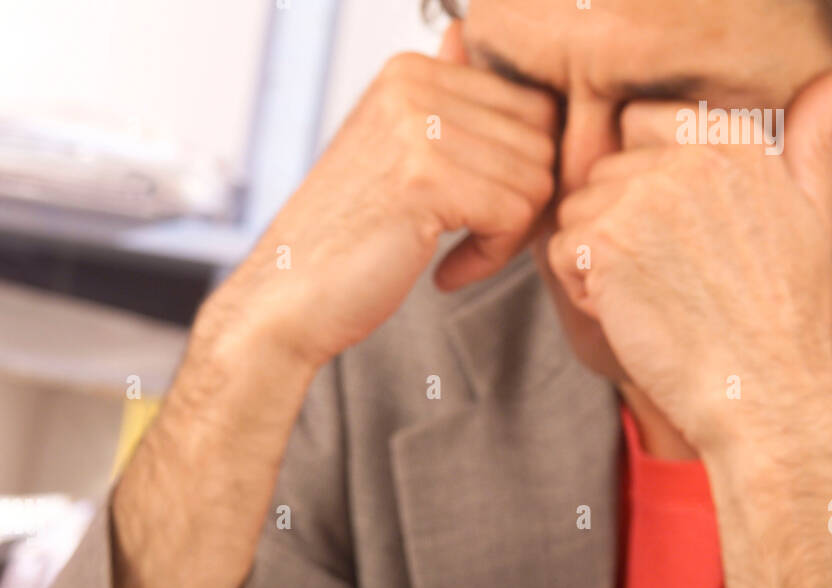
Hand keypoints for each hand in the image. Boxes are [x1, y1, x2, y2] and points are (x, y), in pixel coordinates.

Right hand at [208, 22, 559, 370]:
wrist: (286, 298)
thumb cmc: (344, 241)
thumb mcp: (392, 155)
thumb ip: (440, 104)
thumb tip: (466, 41)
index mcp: (409, 71)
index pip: (530, 104)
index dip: (520, 169)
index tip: (478, 212)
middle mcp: (413, 84)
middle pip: (542, 137)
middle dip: (522, 200)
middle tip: (477, 240)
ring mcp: (419, 128)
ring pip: (536, 178)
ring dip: (507, 235)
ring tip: (456, 256)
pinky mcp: (428, 179)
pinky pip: (515, 214)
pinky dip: (491, 257)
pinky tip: (447, 273)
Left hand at [547, 68, 831, 587]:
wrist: (761, 393)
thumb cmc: (784, 319)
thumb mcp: (809, 216)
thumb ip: (808, 144)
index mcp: (734, 138)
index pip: (641, 124)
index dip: (640, 183)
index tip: (672, 237)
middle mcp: (688, 155)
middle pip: (602, 173)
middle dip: (616, 226)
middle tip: (668, 282)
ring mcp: (644, 195)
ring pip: (576, 213)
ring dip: (596, 261)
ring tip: (653, 300)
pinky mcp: (606, 241)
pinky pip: (562, 252)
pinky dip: (583, 292)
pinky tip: (633, 317)